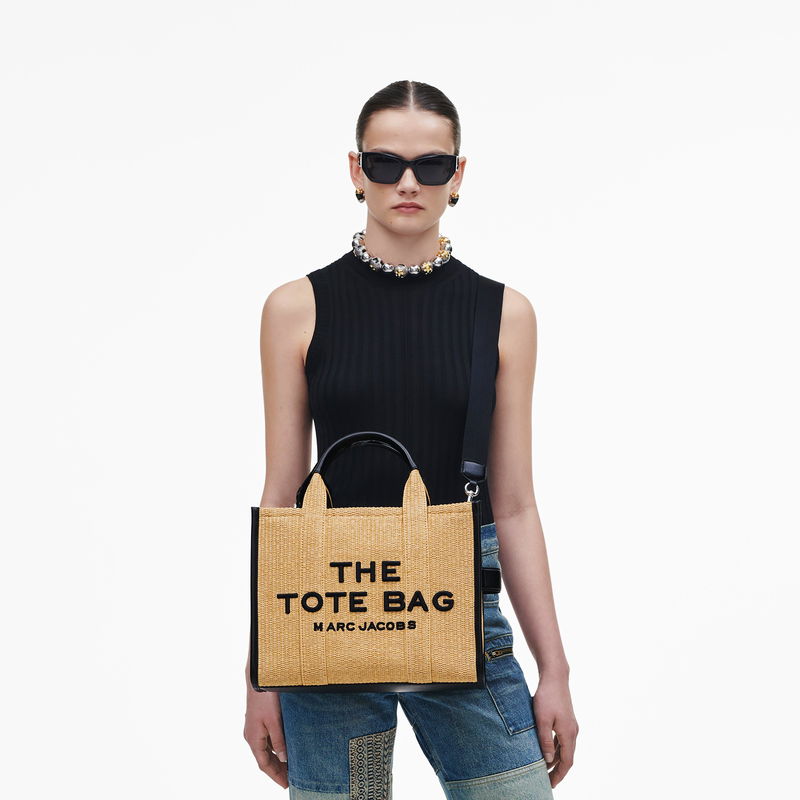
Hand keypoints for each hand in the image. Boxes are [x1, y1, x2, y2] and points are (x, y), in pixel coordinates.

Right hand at [243, 686, 288, 788]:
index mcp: (253, 739)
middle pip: (264, 759)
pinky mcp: (258, 720)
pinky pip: (266, 740)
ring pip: (266, 749)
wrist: (258, 677)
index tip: (286, 784)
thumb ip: (279, 740)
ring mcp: (254, 728)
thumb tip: (284, 758)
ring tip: (290, 765)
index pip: (264, 764)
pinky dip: (275, 747)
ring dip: (276, 758)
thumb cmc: (265, 697)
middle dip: (277, 769)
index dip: (275, 776)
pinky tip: (285, 747)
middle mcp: (251, 735)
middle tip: (291, 777)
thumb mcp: (275, 721)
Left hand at [533, 671, 577, 787]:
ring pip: (565, 748)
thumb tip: (548, 760)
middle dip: (558, 770)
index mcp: (568, 734)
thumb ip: (544, 741)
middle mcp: (573, 731)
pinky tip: (547, 750)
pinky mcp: (566, 719)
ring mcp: (571, 724)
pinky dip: (556, 748)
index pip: (567, 761)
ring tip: (545, 768)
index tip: (551, 785)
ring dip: (556, 759)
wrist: (555, 676)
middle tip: (547, 780)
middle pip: (567, 757)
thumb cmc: (547, 696)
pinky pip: (562, 739)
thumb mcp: (542, 720)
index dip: (559, 775)